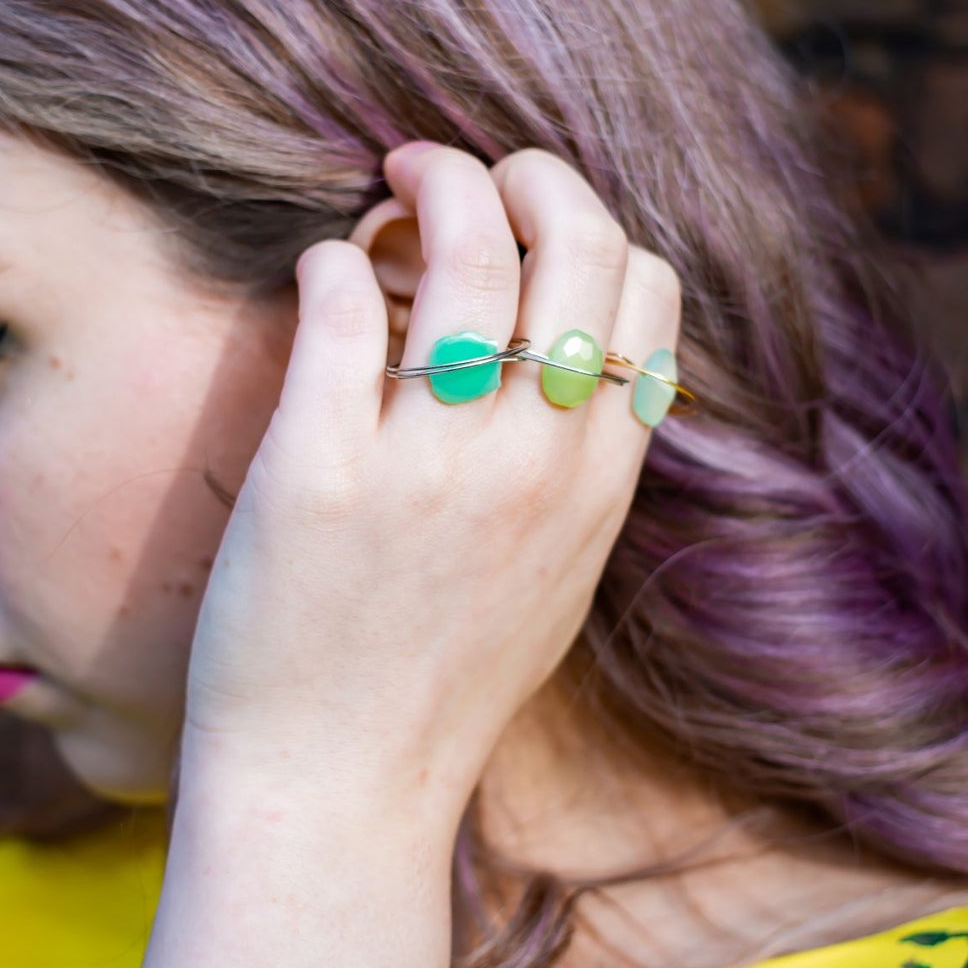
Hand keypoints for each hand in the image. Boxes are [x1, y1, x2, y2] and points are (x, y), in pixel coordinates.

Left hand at [181, 142, 682, 831]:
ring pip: (467, 250)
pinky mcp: (320, 472)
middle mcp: (533, 462)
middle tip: (453, 171)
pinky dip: (333, 257)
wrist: (338, 795)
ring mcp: (430, 465)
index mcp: (598, 480)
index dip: (592, 227)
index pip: (646, 289)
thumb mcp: (556, 577)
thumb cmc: (435, 687)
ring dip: (429, 184)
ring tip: (388, 186)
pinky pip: (340, 301)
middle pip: (579, 241)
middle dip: (523, 172)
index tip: (529, 227)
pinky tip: (321, 273)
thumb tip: (569, 359)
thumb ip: (578, 467)